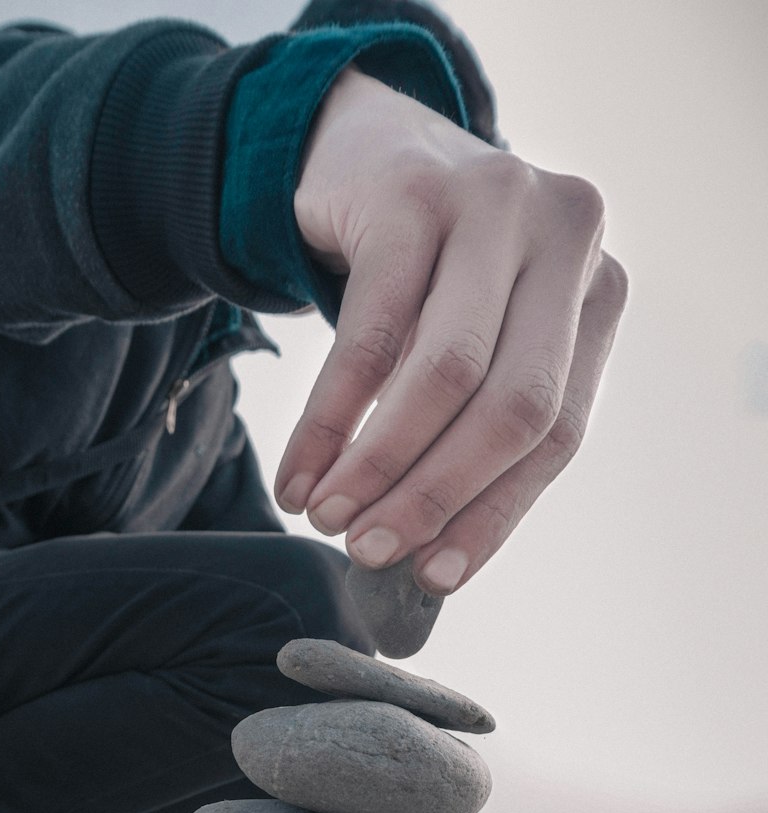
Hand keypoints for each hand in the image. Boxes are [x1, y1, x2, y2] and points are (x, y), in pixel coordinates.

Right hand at [276, 67, 627, 594]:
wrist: (365, 152)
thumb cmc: (427, 281)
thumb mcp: (474, 344)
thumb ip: (472, 433)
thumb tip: (430, 562)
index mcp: (597, 291)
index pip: (559, 430)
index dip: (494, 514)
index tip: (434, 578)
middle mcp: (566, 237)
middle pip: (513, 404)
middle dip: (435, 495)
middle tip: (368, 551)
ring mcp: (495, 202)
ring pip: (444, 372)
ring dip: (378, 464)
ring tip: (326, 516)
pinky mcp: (413, 193)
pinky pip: (369, 332)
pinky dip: (328, 417)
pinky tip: (298, 472)